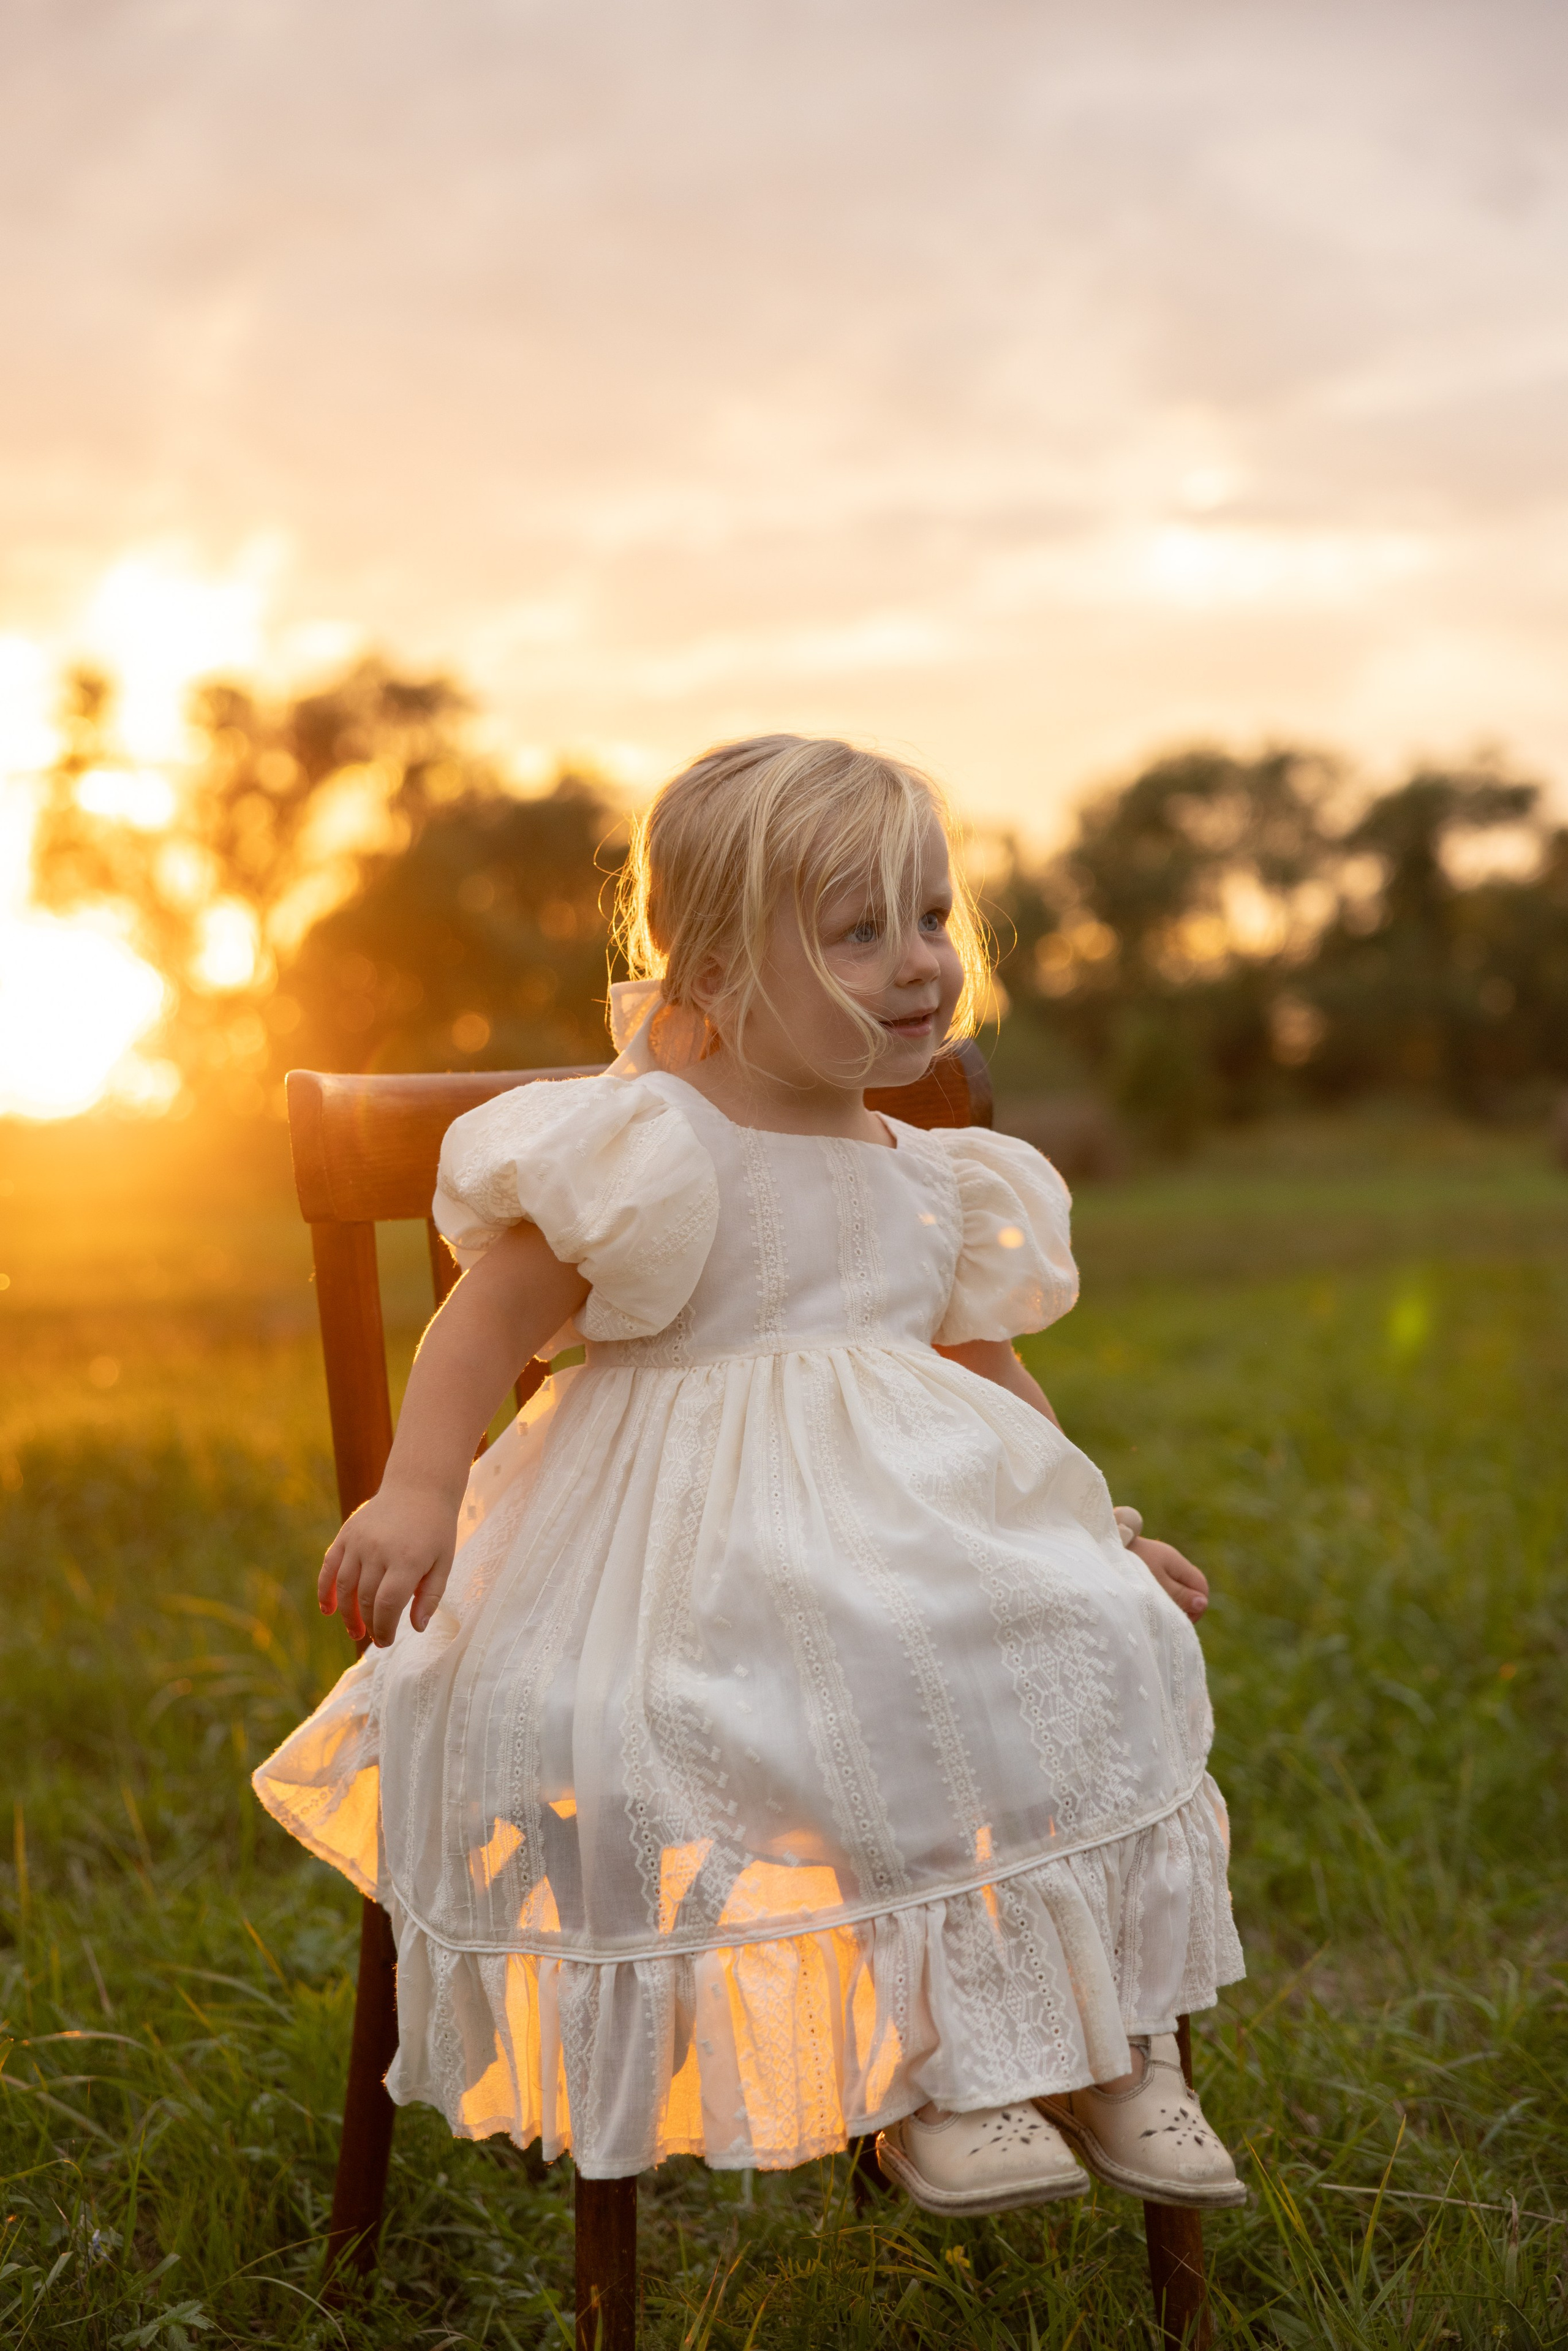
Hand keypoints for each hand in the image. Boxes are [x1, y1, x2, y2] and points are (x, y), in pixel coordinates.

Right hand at [318, 1481, 459, 1647]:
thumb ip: (430, 1596)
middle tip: (374, 1637)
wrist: (419, 1486)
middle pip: (365, 1599)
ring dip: (346, 1614)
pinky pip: (329, 1566)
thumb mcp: (444, 1562)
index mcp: (407, 1560)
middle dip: (369, 1624)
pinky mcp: (346, 1533)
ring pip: (345, 1587)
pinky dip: (325, 1589)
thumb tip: (416, 1628)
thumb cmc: (435, 1529)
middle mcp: (379, 1550)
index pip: (387, 1605)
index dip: (384, 1629)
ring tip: (355, 1630)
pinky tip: (327, 1609)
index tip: (385, 1642)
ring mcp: (359, 1540)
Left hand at [1129, 1535, 1208, 1621]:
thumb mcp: (1154, 1585)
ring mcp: (1155, 1561)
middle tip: (1167, 1619)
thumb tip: (1202, 1603)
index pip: (1201, 1586)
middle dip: (1184, 1606)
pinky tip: (1143, 1603)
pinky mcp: (1142, 1565)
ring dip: (1169, 1602)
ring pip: (1174, 1586)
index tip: (1181, 1620)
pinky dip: (1157, 1595)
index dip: (1197, 1606)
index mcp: (1175, 1560)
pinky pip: (1159, 1583)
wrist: (1095, 1546)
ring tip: (1153, 1612)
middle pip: (1190, 1587)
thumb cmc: (1125, 1568)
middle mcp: (1168, 1558)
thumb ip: (1178, 1595)